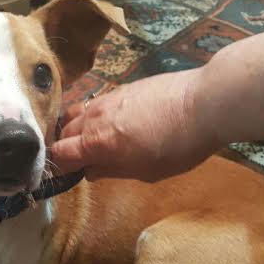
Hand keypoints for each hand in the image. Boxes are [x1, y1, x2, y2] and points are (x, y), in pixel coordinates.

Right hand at [51, 69, 215, 182]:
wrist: (204, 103)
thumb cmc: (178, 146)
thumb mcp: (145, 171)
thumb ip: (112, 170)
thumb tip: (89, 172)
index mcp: (97, 143)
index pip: (60, 153)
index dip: (59, 167)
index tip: (67, 175)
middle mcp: (95, 118)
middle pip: (64, 132)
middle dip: (65, 147)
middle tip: (78, 161)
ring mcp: (107, 99)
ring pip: (76, 113)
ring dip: (75, 128)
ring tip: (87, 140)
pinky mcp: (121, 88)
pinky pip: (94, 103)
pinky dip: (91, 115)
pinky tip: (107, 123)